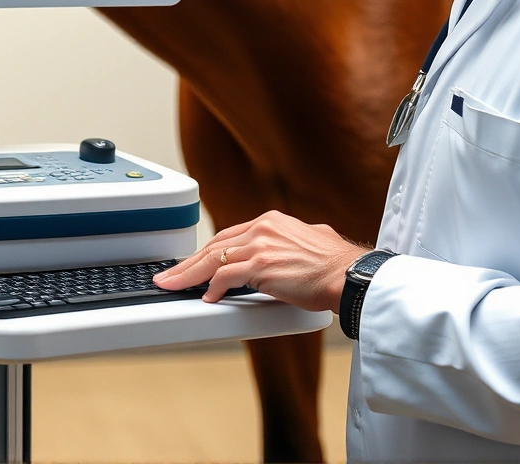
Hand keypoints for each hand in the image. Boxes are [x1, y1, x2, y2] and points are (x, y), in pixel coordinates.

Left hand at [153, 210, 368, 311]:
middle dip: (188, 262)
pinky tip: (206, 298)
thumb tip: (288, 249)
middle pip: (214, 245)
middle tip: (169, 274)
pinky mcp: (261, 266)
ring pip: (212, 260)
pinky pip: (226, 277)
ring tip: (172, 286)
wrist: (350, 275)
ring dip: (188, 275)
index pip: (228, 236)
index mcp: (271, 221)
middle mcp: (263, 229)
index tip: (193, 262)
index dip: (206, 251)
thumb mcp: (311, 240)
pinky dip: (213, 288)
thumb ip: (291, 242)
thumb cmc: (337, 264)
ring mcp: (260, 246)